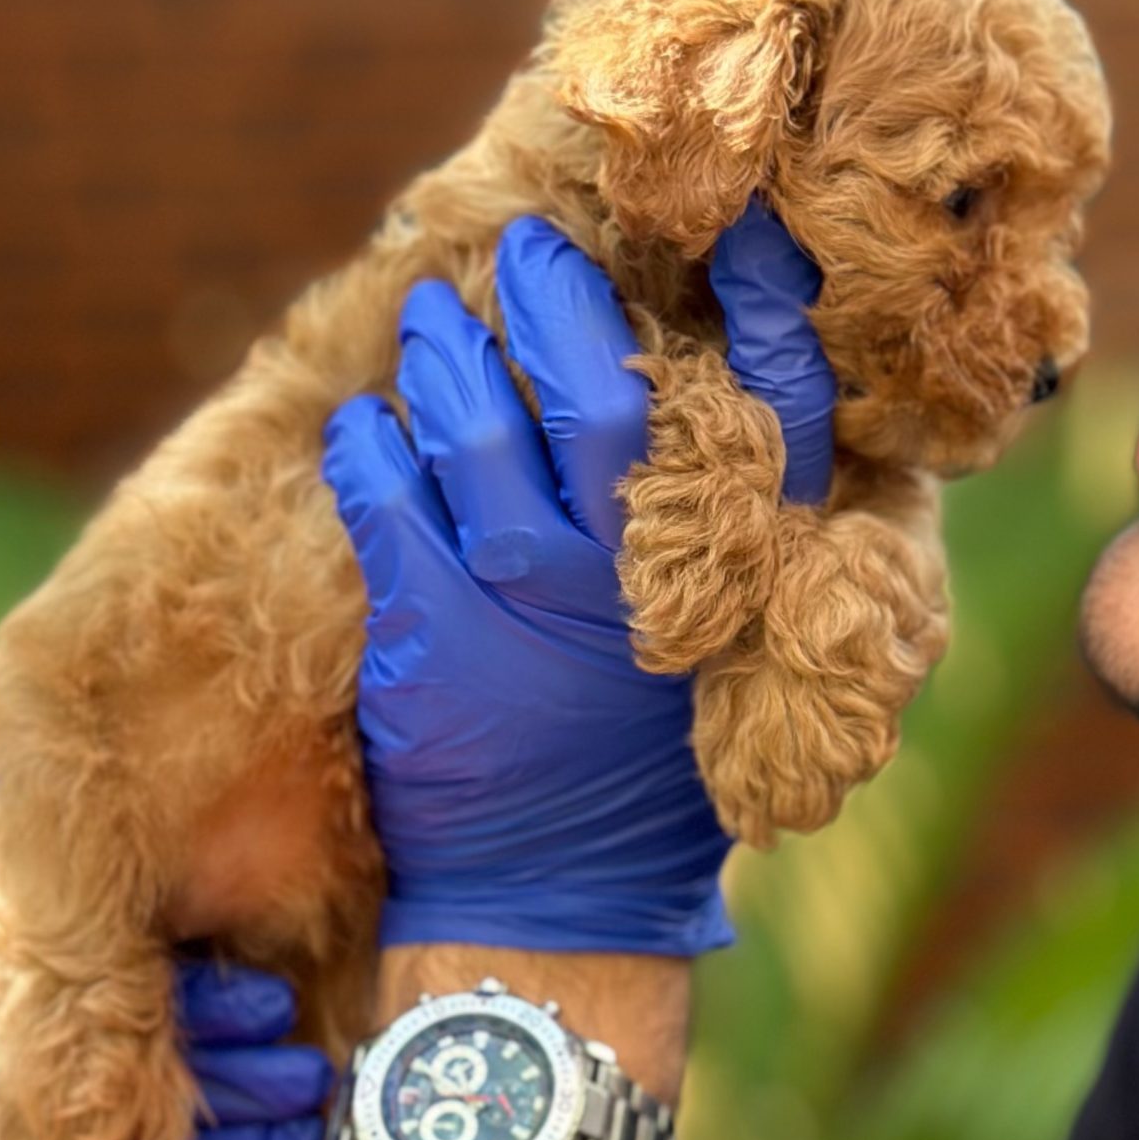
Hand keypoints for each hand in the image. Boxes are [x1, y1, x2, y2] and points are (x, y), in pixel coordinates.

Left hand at [320, 208, 832, 956]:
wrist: (558, 903)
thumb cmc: (653, 780)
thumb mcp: (736, 665)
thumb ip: (737, 559)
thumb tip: (709, 432)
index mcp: (741, 573)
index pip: (775, 407)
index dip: (761, 308)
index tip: (734, 235)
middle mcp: (639, 565)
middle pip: (599, 387)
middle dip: (555, 301)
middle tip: (525, 254)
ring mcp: (532, 590)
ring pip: (477, 422)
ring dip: (444, 355)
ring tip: (428, 322)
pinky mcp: (433, 625)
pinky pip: (386, 496)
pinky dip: (369, 447)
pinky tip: (363, 427)